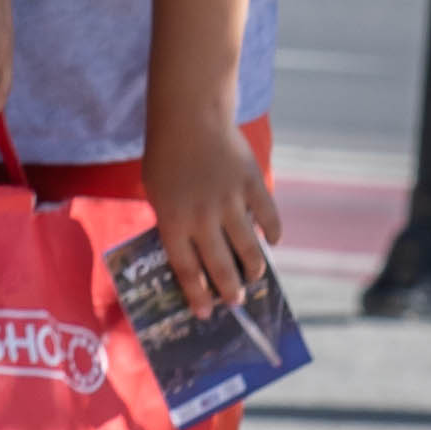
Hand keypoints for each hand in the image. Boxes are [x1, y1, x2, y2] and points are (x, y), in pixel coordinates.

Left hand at [138, 103, 282, 320]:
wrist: (189, 116)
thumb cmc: (166, 155)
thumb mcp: (157, 192)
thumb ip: (174, 222)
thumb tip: (194, 254)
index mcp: (173, 220)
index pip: (186, 269)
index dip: (197, 295)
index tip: (205, 314)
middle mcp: (202, 217)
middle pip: (219, 266)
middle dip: (229, 290)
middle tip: (235, 303)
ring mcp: (230, 202)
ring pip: (248, 248)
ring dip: (252, 268)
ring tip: (253, 278)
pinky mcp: (252, 185)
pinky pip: (269, 217)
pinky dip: (273, 232)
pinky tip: (272, 241)